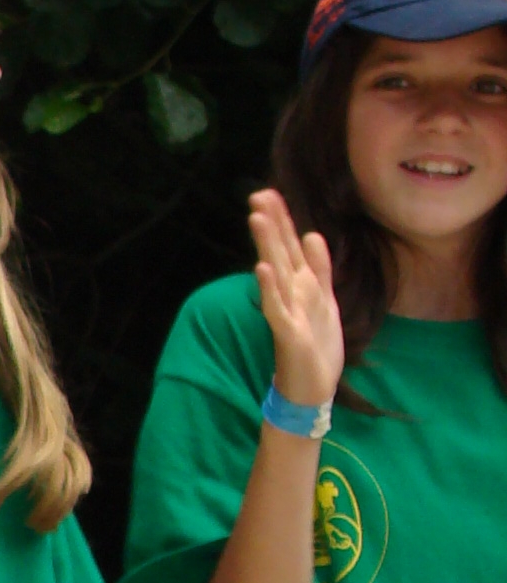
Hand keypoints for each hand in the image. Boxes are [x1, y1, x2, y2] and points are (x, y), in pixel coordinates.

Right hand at [247, 190, 344, 412]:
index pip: (288, 245)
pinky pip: (276, 307)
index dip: (281, 220)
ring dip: (267, 246)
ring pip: (276, 272)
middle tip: (258, 195)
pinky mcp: (288, 333)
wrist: (312, 389)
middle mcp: (290, 293)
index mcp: (301, 284)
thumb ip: (318, 268)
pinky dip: (269, 289)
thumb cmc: (316, 347)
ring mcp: (287, 312)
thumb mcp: (325, 300)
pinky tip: (262, 269)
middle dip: (271, 223)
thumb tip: (312, 234)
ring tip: (256, 218)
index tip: (269, 193)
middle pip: (280, 252)